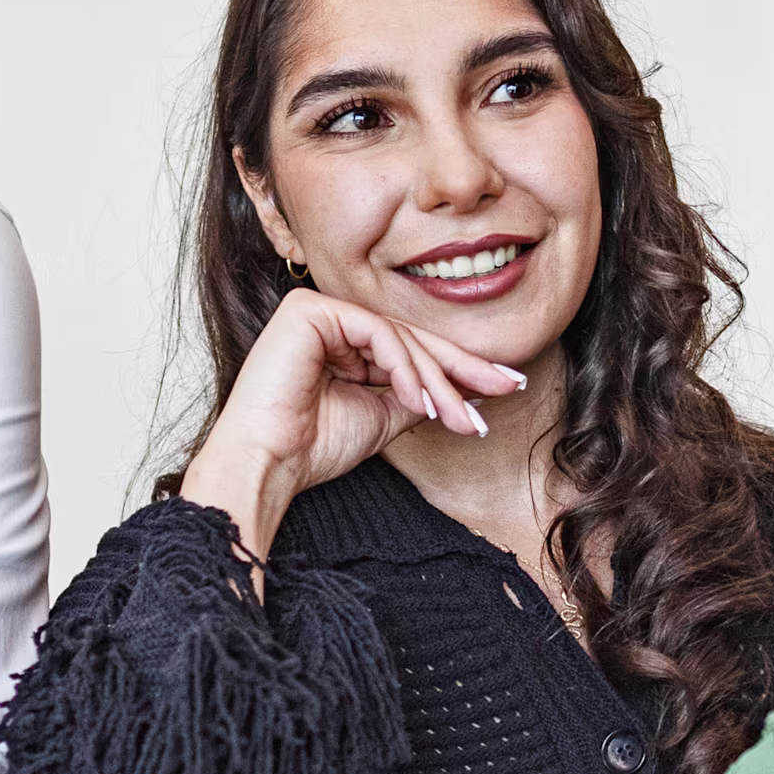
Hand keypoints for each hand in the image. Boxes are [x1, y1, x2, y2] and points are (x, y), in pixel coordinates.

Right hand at [180, 289, 529, 559]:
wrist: (267, 463)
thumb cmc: (311, 447)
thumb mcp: (382, 418)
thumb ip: (417, 396)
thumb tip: (467, 388)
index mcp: (341, 343)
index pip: (408, 348)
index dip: (458, 369)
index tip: (503, 387)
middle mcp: (328, 321)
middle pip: (409, 338)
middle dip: (461, 368)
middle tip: (506, 386)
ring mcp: (317, 310)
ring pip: (398, 335)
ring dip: (435, 379)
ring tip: (458, 415)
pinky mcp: (308, 309)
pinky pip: (375, 332)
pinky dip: (404, 367)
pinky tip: (419, 399)